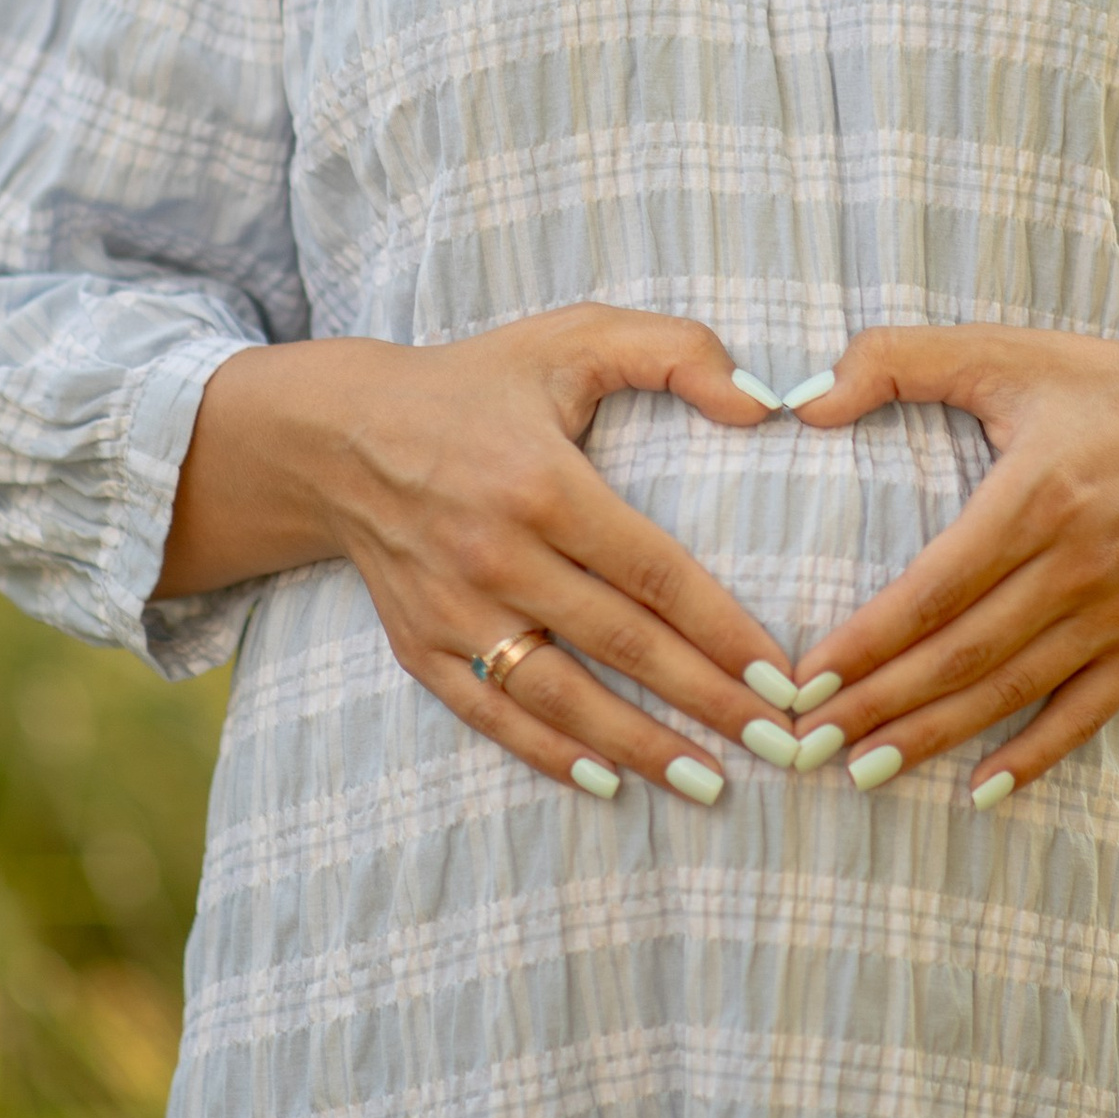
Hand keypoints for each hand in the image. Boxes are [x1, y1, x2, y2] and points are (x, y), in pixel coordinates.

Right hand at [157, 304, 795, 805]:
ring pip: (559, 694)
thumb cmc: (476, 382)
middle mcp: (497, 554)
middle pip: (622, 644)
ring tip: (710, 780)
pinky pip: (490, 712)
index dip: (723, 630)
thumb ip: (676, 350)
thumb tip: (765, 405)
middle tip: (778, 746)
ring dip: (638, 744)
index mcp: (544, 483)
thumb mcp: (574, 336)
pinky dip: (546, 754)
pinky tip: (605, 781)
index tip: (780, 677)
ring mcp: (453, 607)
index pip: (655, 574)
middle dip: (707, 701)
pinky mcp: (417, 644)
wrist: (338, 432)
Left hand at [786, 326, 1118, 800]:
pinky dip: (1036, 755)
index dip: (867, 641)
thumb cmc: (1101, 384)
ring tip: (865, 770)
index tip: (806, 678)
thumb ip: (895, 360)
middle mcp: (1082, 563)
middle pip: (965, 653)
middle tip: (810, 740)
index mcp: (1038, 494)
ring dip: (936, 736)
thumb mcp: (1000, 350)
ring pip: (1013, 690)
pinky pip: (1088, 711)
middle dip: (881, 704)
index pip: (935, 589)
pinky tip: (981, 788)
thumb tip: (804, 402)